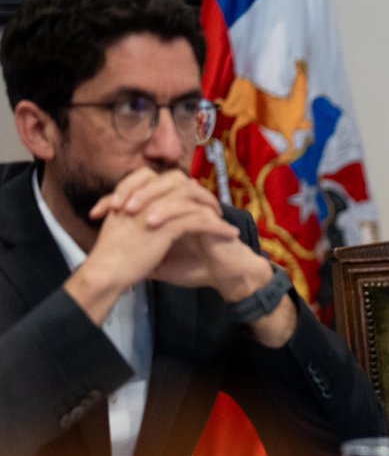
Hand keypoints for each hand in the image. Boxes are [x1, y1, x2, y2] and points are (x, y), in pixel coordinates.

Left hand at [88, 168, 296, 346]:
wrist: (226, 277)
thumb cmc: (196, 267)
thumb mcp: (159, 260)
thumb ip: (140, 252)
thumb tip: (113, 255)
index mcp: (169, 206)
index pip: (140, 188)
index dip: (117, 196)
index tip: (96, 214)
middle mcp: (184, 201)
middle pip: (156, 178)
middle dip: (133, 189)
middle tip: (115, 208)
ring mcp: (199, 205)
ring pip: (175, 186)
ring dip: (151, 197)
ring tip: (131, 213)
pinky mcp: (211, 215)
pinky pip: (189, 206)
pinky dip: (169, 212)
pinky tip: (152, 224)